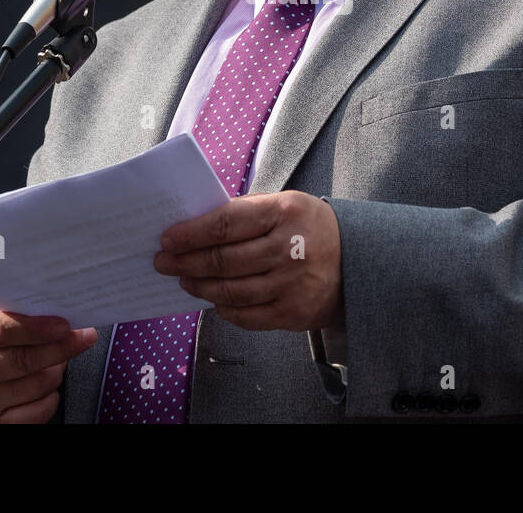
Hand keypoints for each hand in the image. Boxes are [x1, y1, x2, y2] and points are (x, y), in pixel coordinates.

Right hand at [0, 302, 97, 422]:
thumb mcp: (2, 310)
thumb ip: (24, 308)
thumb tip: (65, 306)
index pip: (0, 329)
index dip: (35, 329)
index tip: (64, 325)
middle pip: (20, 360)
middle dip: (58, 349)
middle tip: (85, 337)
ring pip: (35, 385)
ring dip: (56, 370)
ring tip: (56, 358)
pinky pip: (38, 410)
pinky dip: (51, 396)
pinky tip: (46, 382)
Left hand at [155, 190, 343, 331]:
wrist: (358, 259)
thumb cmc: (308, 227)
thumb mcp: (285, 205)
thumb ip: (245, 213)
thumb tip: (194, 227)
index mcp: (284, 212)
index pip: (226, 223)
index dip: (191, 233)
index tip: (167, 239)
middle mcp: (289, 248)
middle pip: (224, 260)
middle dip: (186, 262)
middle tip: (164, 262)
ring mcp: (293, 283)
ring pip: (231, 291)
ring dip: (200, 286)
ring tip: (184, 281)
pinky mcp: (294, 313)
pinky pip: (247, 316)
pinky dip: (224, 309)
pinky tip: (213, 299)